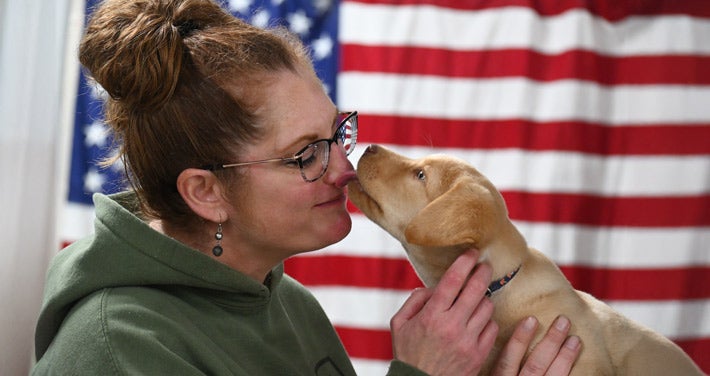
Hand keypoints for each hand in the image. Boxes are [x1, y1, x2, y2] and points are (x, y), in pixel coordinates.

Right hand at [390, 249, 497, 374]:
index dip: (465, 262)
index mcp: (431, 316)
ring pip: (487, 307)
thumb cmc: (408, 353)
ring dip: (483, 298)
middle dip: (483, 272)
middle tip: (485, 265)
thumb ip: (414, 300)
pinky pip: (492, 328)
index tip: (472, 252)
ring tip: (478, 297)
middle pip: (476, 289)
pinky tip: (479, 320)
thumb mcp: (399, 324)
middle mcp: (452, 326)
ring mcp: (468, 341)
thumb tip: (432, 286)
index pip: (453, 280)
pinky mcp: (479, 355)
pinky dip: (487, 320)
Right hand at [492, 315, 581, 375]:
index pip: (508, 359)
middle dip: (551, 342)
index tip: (531, 319)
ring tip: (576, 339)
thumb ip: (498, 370)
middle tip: (563, 321)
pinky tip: (581, 367)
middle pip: (536, 364)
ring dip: (566, 357)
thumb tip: (496, 342)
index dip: (520, 339)